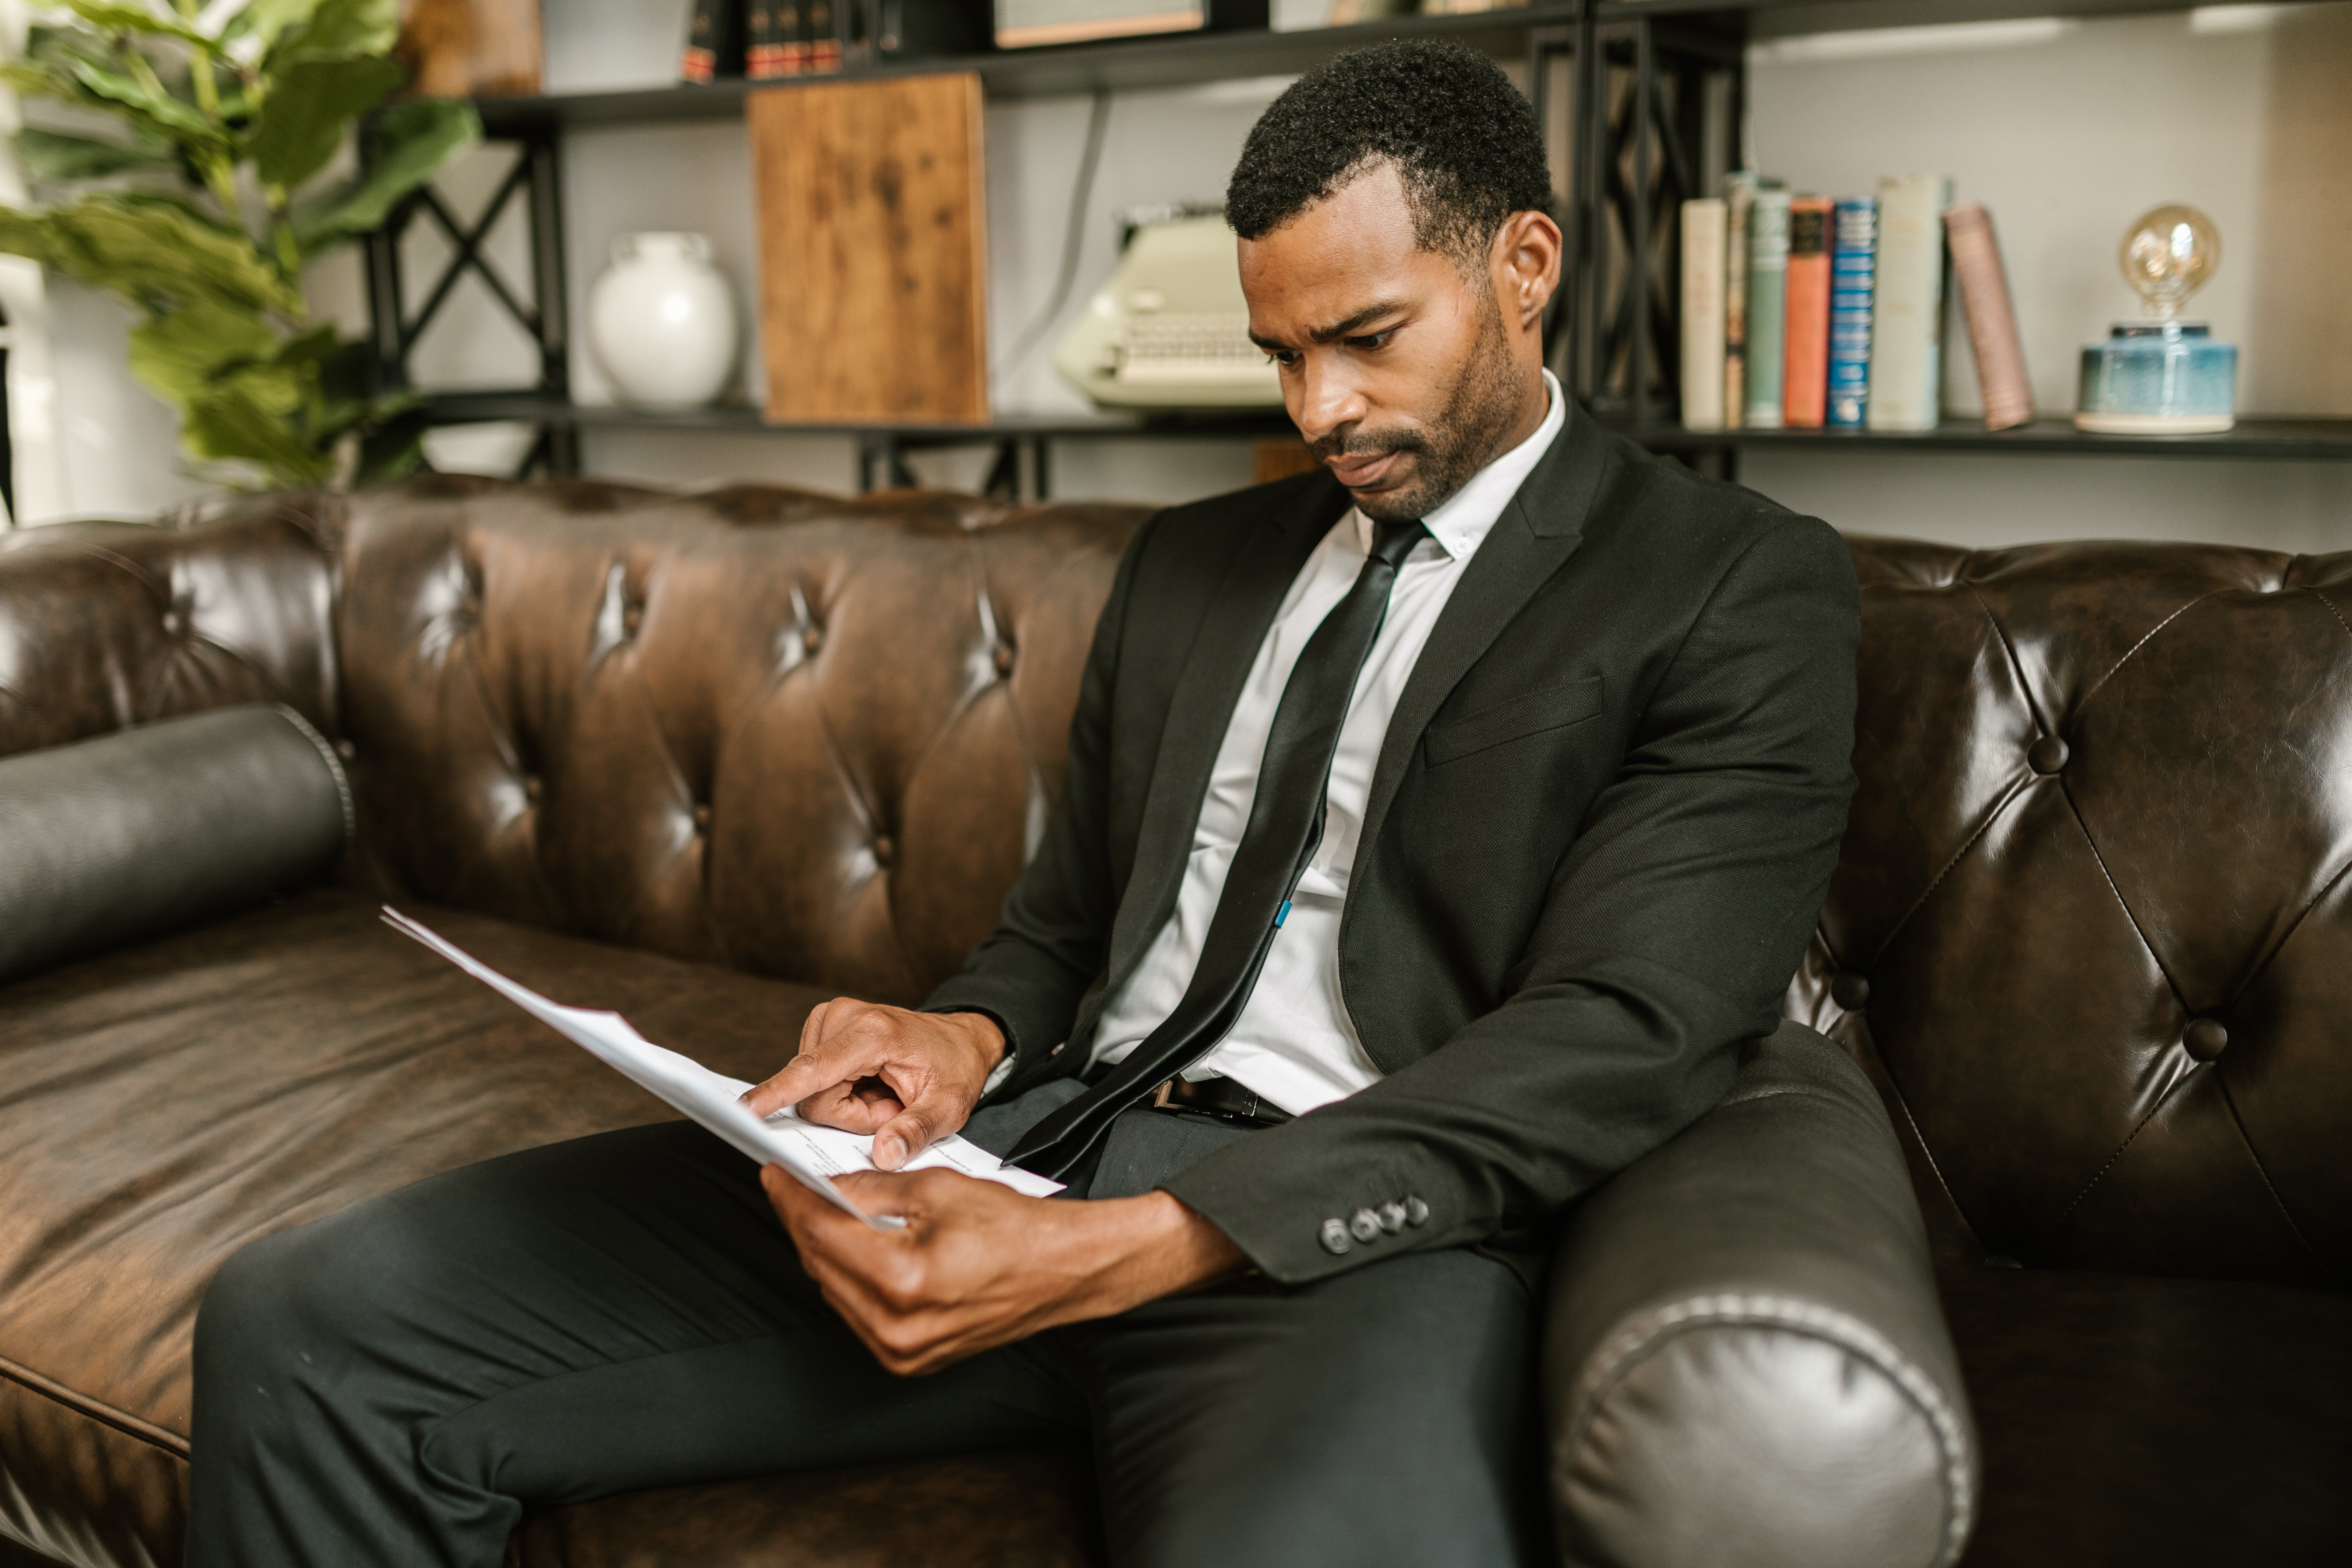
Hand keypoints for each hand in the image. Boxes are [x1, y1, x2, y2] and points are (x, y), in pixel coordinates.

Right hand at [743, 1001, 1004, 1169]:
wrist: (959, 1041)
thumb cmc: (953, 1070)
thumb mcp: (948, 1108)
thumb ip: (916, 1132)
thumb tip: (884, 1157)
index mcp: (873, 1032)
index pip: (813, 1070)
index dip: (777, 1092)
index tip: (744, 1109)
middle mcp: (844, 1016)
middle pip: (814, 1095)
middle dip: (850, 1115)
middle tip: (891, 1105)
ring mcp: (829, 1018)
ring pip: (810, 1092)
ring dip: (846, 1105)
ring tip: (884, 1093)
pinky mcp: (822, 1028)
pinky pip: (812, 1082)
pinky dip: (841, 1092)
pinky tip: (869, 1084)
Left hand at [762, 1166, 1246, 1374]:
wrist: (1061, 1271)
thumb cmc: (1015, 1229)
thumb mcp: (939, 1188)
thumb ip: (873, 1188)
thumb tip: (827, 1186)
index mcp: (903, 1279)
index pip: (822, 1232)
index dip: (792, 1198)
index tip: (774, 1176)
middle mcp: (896, 1327)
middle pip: (821, 1265)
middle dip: (803, 1222)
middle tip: (791, 1188)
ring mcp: (902, 1351)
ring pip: (835, 1292)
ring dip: (823, 1251)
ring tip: (819, 1213)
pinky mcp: (910, 1360)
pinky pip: (859, 1315)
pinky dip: (849, 1280)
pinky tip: (851, 1249)